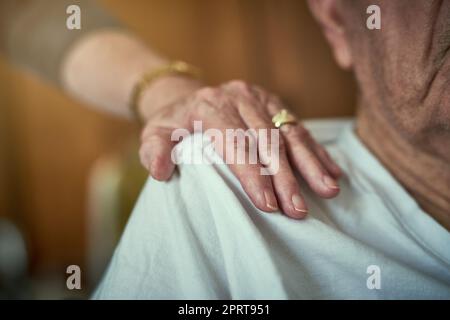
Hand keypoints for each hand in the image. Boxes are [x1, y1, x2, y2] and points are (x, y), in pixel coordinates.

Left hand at [139, 79, 340, 218]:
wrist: (187, 97)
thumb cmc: (172, 123)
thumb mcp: (154, 134)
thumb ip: (154, 151)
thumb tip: (161, 171)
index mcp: (209, 105)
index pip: (235, 143)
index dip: (252, 175)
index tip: (267, 205)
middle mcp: (238, 97)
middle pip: (267, 141)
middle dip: (284, 178)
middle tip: (297, 210)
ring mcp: (259, 97)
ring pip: (289, 132)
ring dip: (309, 163)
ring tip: (327, 190)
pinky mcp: (273, 102)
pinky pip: (298, 126)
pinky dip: (316, 149)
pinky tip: (332, 170)